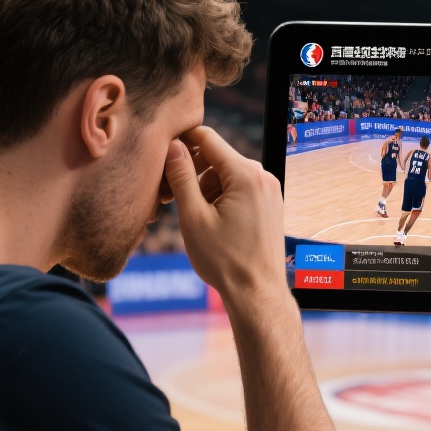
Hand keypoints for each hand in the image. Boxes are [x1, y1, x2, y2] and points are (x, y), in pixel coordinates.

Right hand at [163, 126, 285, 298]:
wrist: (257, 293)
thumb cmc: (225, 260)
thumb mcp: (193, 217)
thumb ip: (181, 177)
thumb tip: (172, 146)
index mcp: (246, 174)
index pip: (207, 138)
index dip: (180, 141)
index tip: (160, 155)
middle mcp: (263, 176)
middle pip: (217, 157)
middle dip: (192, 171)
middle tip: (170, 197)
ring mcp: (269, 190)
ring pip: (227, 174)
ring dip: (205, 188)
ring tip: (193, 217)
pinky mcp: (269, 204)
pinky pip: (240, 188)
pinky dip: (221, 197)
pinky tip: (211, 221)